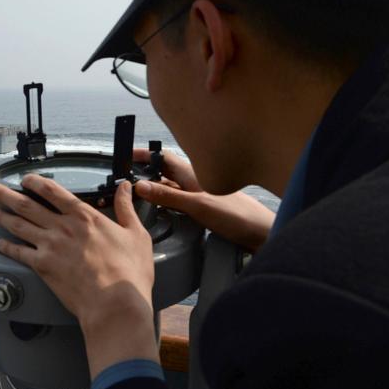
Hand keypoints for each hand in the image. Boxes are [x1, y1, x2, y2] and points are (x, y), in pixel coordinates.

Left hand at [0, 175, 159, 377]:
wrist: (114, 303)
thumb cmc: (128, 272)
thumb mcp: (135, 234)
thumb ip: (126, 208)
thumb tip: (126, 188)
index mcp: (84, 216)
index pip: (53, 191)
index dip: (35, 182)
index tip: (25, 179)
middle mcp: (62, 227)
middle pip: (27, 205)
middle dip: (7, 195)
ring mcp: (50, 246)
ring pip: (19, 226)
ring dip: (3, 217)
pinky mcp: (43, 267)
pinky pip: (18, 253)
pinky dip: (7, 246)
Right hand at [134, 148, 273, 252]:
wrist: (263, 234)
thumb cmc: (238, 216)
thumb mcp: (198, 206)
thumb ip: (168, 196)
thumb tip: (140, 186)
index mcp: (193, 174)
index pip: (163, 157)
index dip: (145, 154)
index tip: (126, 155)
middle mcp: (195, 181)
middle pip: (164, 171)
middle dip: (145, 171)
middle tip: (126, 176)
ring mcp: (200, 194)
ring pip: (170, 187)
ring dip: (154, 187)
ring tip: (136, 193)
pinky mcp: (204, 208)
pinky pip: (178, 200)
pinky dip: (165, 202)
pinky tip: (159, 209)